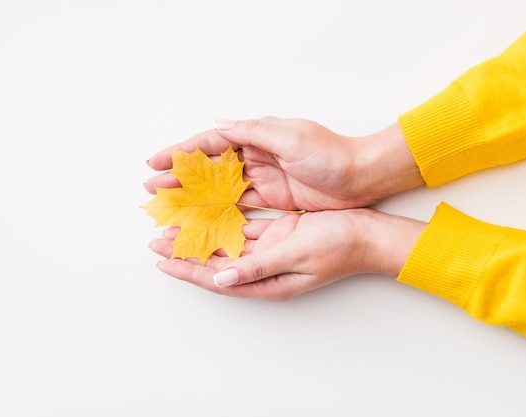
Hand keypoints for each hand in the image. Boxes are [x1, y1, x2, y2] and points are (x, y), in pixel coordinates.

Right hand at [145, 117, 423, 210]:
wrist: (362, 177)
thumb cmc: (330, 155)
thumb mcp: (292, 137)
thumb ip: (255, 132)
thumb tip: (219, 126)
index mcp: (258, 135)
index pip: (211, 143)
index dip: (182, 151)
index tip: (156, 161)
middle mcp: (256, 154)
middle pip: (209, 165)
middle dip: (180, 174)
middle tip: (153, 185)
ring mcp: (263, 177)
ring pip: (219, 186)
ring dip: (194, 194)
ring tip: (169, 202)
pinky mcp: (272, 197)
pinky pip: (238, 203)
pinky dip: (219, 209)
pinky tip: (201, 216)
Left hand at [149, 209, 425, 300]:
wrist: (368, 234)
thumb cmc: (339, 247)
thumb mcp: (296, 255)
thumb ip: (258, 267)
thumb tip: (220, 278)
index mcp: (267, 280)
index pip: (216, 277)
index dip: (186, 269)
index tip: (160, 261)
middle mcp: (264, 267)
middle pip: (216, 261)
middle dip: (186, 252)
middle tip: (157, 240)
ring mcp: (270, 250)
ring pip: (226, 243)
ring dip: (202, 235)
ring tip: (176, 227)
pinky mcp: (278, 234)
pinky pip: (244, 228)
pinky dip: (225, 222)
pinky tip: (209, 214)